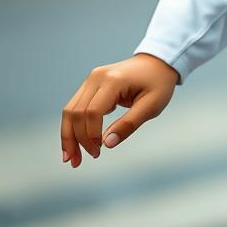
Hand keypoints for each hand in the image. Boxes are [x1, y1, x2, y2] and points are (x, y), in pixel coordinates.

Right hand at [60, 53, 179, 167]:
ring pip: (70, 110)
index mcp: (113, 80)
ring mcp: (91, 79)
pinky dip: (72, 126)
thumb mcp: (152, 105)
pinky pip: (75, 107)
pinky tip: (75, 144)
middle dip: (74, 140)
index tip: (98, 152)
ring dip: (68, 136)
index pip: (92, 112)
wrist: (157, 63)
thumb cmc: (158, 84)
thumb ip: (129, 124)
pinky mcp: (90, 84)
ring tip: (70, 159)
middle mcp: (96, 77)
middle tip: (79, 162)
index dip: (90, 135)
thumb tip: (106, 144)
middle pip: (75, 112)